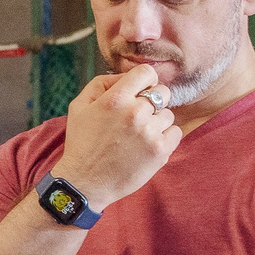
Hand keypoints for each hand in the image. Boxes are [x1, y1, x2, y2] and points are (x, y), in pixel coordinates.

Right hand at [52, 66, 179, 207]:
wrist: (85, 182)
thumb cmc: (82, 143)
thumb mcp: (79, 106)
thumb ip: (101, 84)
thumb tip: (125, 76)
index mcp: (115, 99)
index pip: (147, 73)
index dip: (145, 81)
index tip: (140, 92)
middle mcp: (134, 112)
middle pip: (162, 93)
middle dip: (152, 102)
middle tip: (137, 118)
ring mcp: (150, 132)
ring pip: (168, 115)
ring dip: (157, 123)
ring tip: (138, 136)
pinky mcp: (160, 150)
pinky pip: (176, 132)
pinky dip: (165, 138)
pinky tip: (147, 146)